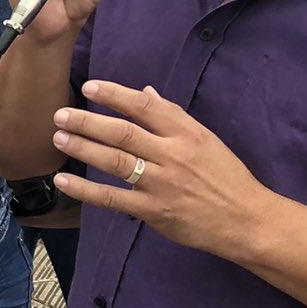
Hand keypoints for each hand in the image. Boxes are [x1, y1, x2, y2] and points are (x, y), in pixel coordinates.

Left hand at [50, 80, 276, 260]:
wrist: (247, 220)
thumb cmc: (226, 178)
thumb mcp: (206, 140)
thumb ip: (173, 117)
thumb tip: (145, 93)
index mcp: (187, 134)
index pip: (145, 108)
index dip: (115, 95)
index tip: (89, 87)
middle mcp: (173, 155)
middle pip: (123, 133)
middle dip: (88, 121)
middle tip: (61, 114)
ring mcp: (161, 184)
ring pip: (115, 161)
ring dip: (83, 147)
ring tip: (58, 137)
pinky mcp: (153, 211)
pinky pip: (112, 198)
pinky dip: (84, 189)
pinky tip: (63, 180)